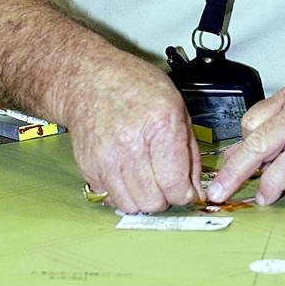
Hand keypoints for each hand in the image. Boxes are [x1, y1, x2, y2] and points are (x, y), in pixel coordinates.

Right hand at [65, 52, 202, 213]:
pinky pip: (110, 198)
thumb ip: (190, 151)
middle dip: (165, 198)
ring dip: (143, 199)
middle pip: (154, 201)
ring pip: (132, 206)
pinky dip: (122, 193)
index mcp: (160, 125)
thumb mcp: (176, 106)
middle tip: (165, 182)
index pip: (175, 184)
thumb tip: (195, 187)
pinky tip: (127, 174)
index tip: (186, 190)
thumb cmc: (133, 85)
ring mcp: (106, 158)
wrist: (88, 79)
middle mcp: (130, 144)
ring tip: (146, 179)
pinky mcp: (89, 167)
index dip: (186, 194)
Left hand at [206, 85, 284, 204]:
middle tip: (215, 188)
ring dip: (241, 173)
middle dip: (229, 165)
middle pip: (251, 134)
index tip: (227, 168)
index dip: (238, 147)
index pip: (251, 120)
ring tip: (231, 192)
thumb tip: (237, 158)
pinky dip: (271, 183)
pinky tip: (267, 195)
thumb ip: (275, 141)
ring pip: (262, 147)